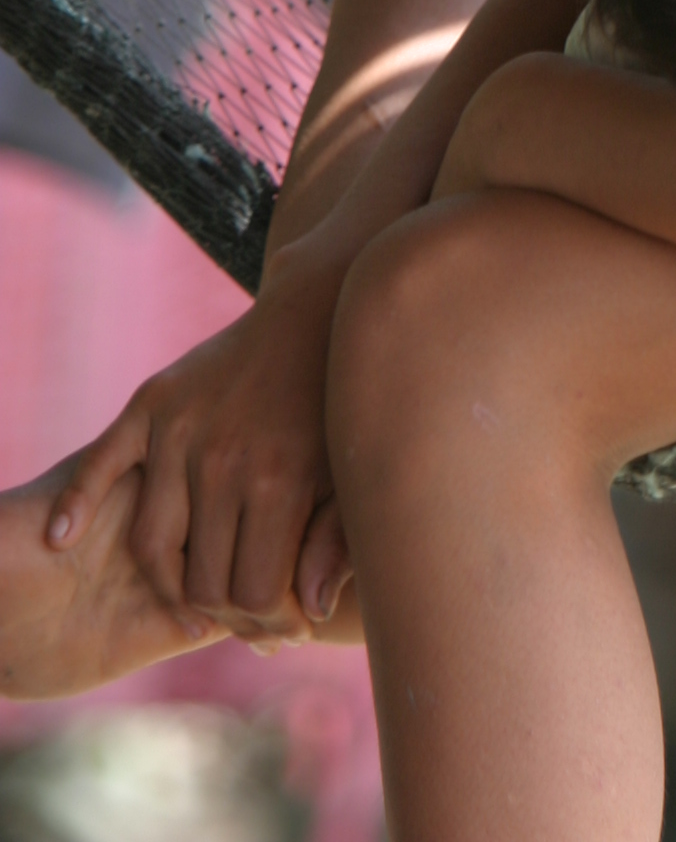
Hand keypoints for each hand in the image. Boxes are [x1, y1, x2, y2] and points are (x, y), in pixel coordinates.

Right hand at [44, 241, 350, 639]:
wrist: (316, 312)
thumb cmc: (338, 404)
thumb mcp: (352, 472)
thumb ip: (333, 545)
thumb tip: (307, 617)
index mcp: (280, 480)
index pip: (250, 593)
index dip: (265, 623)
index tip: (276, 627)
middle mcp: (222, 458)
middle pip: (201, 578)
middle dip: (222, 614)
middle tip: (236, 622)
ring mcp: (181, 429)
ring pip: (153, 543)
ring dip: (168, 585)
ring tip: (190, 602)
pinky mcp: (152, 401)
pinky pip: (103, 463)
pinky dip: (77, 503)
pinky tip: (61, 539)